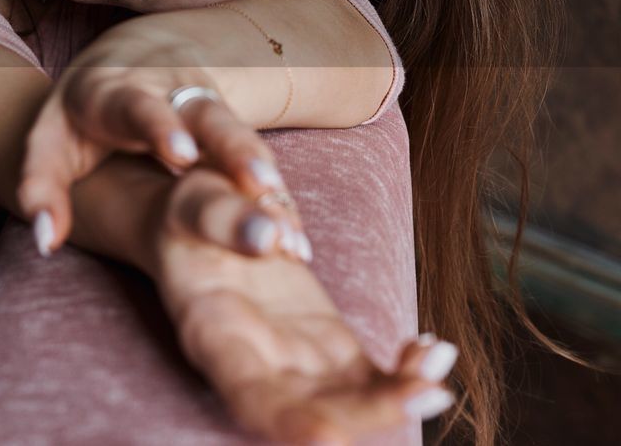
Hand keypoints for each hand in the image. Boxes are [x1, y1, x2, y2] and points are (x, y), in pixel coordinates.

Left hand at [17, 31, 311, 260]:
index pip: (140, 105)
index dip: (160, 125)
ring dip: (263, 171)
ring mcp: (208, 110)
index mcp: (118, 92)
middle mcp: (170, 95)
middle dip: (233, 146)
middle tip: (258, 181)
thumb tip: (46, 241)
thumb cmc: (81, 118)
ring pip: (241, 134)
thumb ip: (42, 188)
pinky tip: (295, 242)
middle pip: (207, 116)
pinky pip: (257, 165)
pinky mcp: (231, 133)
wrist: (130, 62)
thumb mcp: (51, 142)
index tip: (180, 152)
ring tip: (282, 208)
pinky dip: (278, 201)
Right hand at [150, 164, 457, 444]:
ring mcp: (296, 362)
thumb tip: (269, 235)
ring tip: (437, 365)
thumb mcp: (192, 203)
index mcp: (213, 335)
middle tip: (425, 393)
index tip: (330, 438)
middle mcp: (256, 363)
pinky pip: (372, 378)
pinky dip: (406, 373)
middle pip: (311, 410)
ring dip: (399, 397)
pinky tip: (433, 350)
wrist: (200, 226)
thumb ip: (223, 217)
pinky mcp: (329, 350)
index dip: (288, 423)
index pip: (248, 395)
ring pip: (350, 402)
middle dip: (369, 414)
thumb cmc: (186, 215)